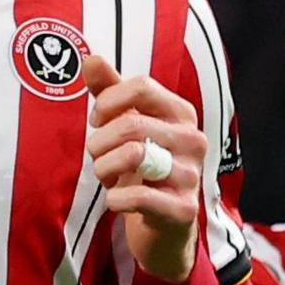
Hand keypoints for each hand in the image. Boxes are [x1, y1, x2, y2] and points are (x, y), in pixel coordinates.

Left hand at [81, 54, 208, 281]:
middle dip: (99, 142)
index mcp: (181, 112)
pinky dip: (115, 198)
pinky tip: (117, 199)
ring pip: (133, 155)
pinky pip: (137, 196)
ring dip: (104, 168)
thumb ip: (111, 92)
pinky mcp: (182, 209)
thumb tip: (91, 58)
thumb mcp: (128, 125)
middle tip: (98, 156)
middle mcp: (192, 139)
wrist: (165, 226)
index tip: (99, 120)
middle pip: (130, 123)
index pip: (140, 86)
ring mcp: (191, 175)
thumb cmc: (144, 168)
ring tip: (106, 177)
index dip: (108, 102)